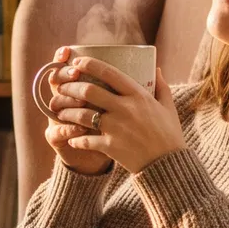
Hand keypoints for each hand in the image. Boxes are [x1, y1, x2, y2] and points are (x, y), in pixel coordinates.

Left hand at [50, 59, 184, 174]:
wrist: (168, 164)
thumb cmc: (169, 135)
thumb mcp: (168, 107)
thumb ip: (161, 86)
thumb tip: (157, 68)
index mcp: (138, 95)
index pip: (109, 73)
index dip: (90, 64)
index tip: (77, 62)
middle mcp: (125, 108)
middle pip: (89, 91)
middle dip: (71, 87)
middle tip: (62, 87)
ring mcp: (116, 127)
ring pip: (82, 115)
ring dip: (67, 112)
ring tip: (59, 111)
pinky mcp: (110, 146)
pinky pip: (85, 140)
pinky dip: (76, 139)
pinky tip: (72, 138)